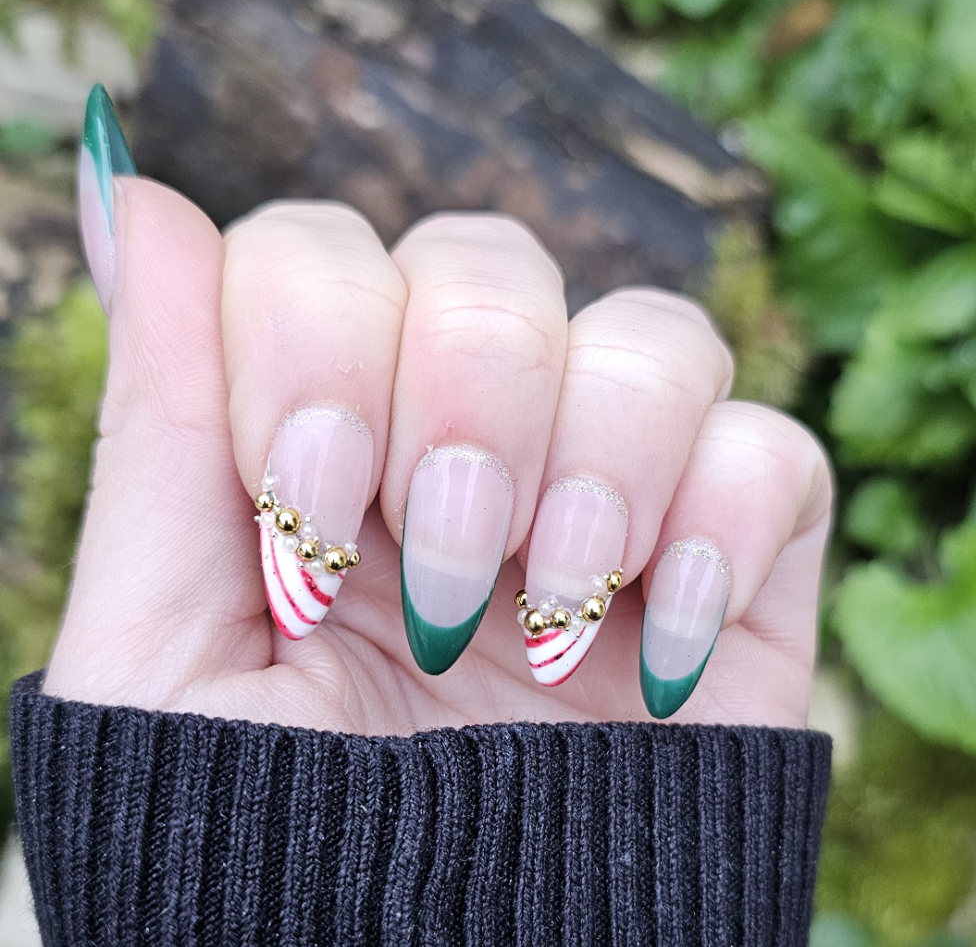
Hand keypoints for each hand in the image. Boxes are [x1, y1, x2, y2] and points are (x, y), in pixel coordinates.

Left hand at [49, 168, 830, 733]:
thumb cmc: (268, 844)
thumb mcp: (166, 646)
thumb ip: (154, 425)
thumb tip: (134, 197)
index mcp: (328, 443)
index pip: (321, 253)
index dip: (311, 337)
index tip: (305, 507)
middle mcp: (468, 441)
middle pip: (490, 261)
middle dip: (462, 397)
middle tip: (435, 568)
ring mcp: (609, 492)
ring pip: (654, 333)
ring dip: (593, 463)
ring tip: (542, 609)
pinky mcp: (731, 561)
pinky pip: (776, 453)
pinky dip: (722, 529)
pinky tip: (659, 650)